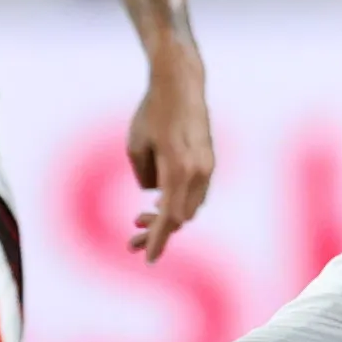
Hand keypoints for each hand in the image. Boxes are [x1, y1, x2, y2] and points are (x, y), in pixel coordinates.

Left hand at [126, 47, 215, 261]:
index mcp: (177, 169)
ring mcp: (207, 166)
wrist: (181, 82)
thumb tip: (155, 194)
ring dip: (169, 217)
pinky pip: (196, 192)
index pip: (168, 217)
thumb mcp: (136, 146)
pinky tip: (159, 202)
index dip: (158, 240)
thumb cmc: (153, 112)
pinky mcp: (209, 160)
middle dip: (158, 232)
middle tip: (131, 240)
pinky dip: (179, 202)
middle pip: (181, 217)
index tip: (147, 259)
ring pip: (191, 207)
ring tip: (139, 219)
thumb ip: (145, 177)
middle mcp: (198, 171)